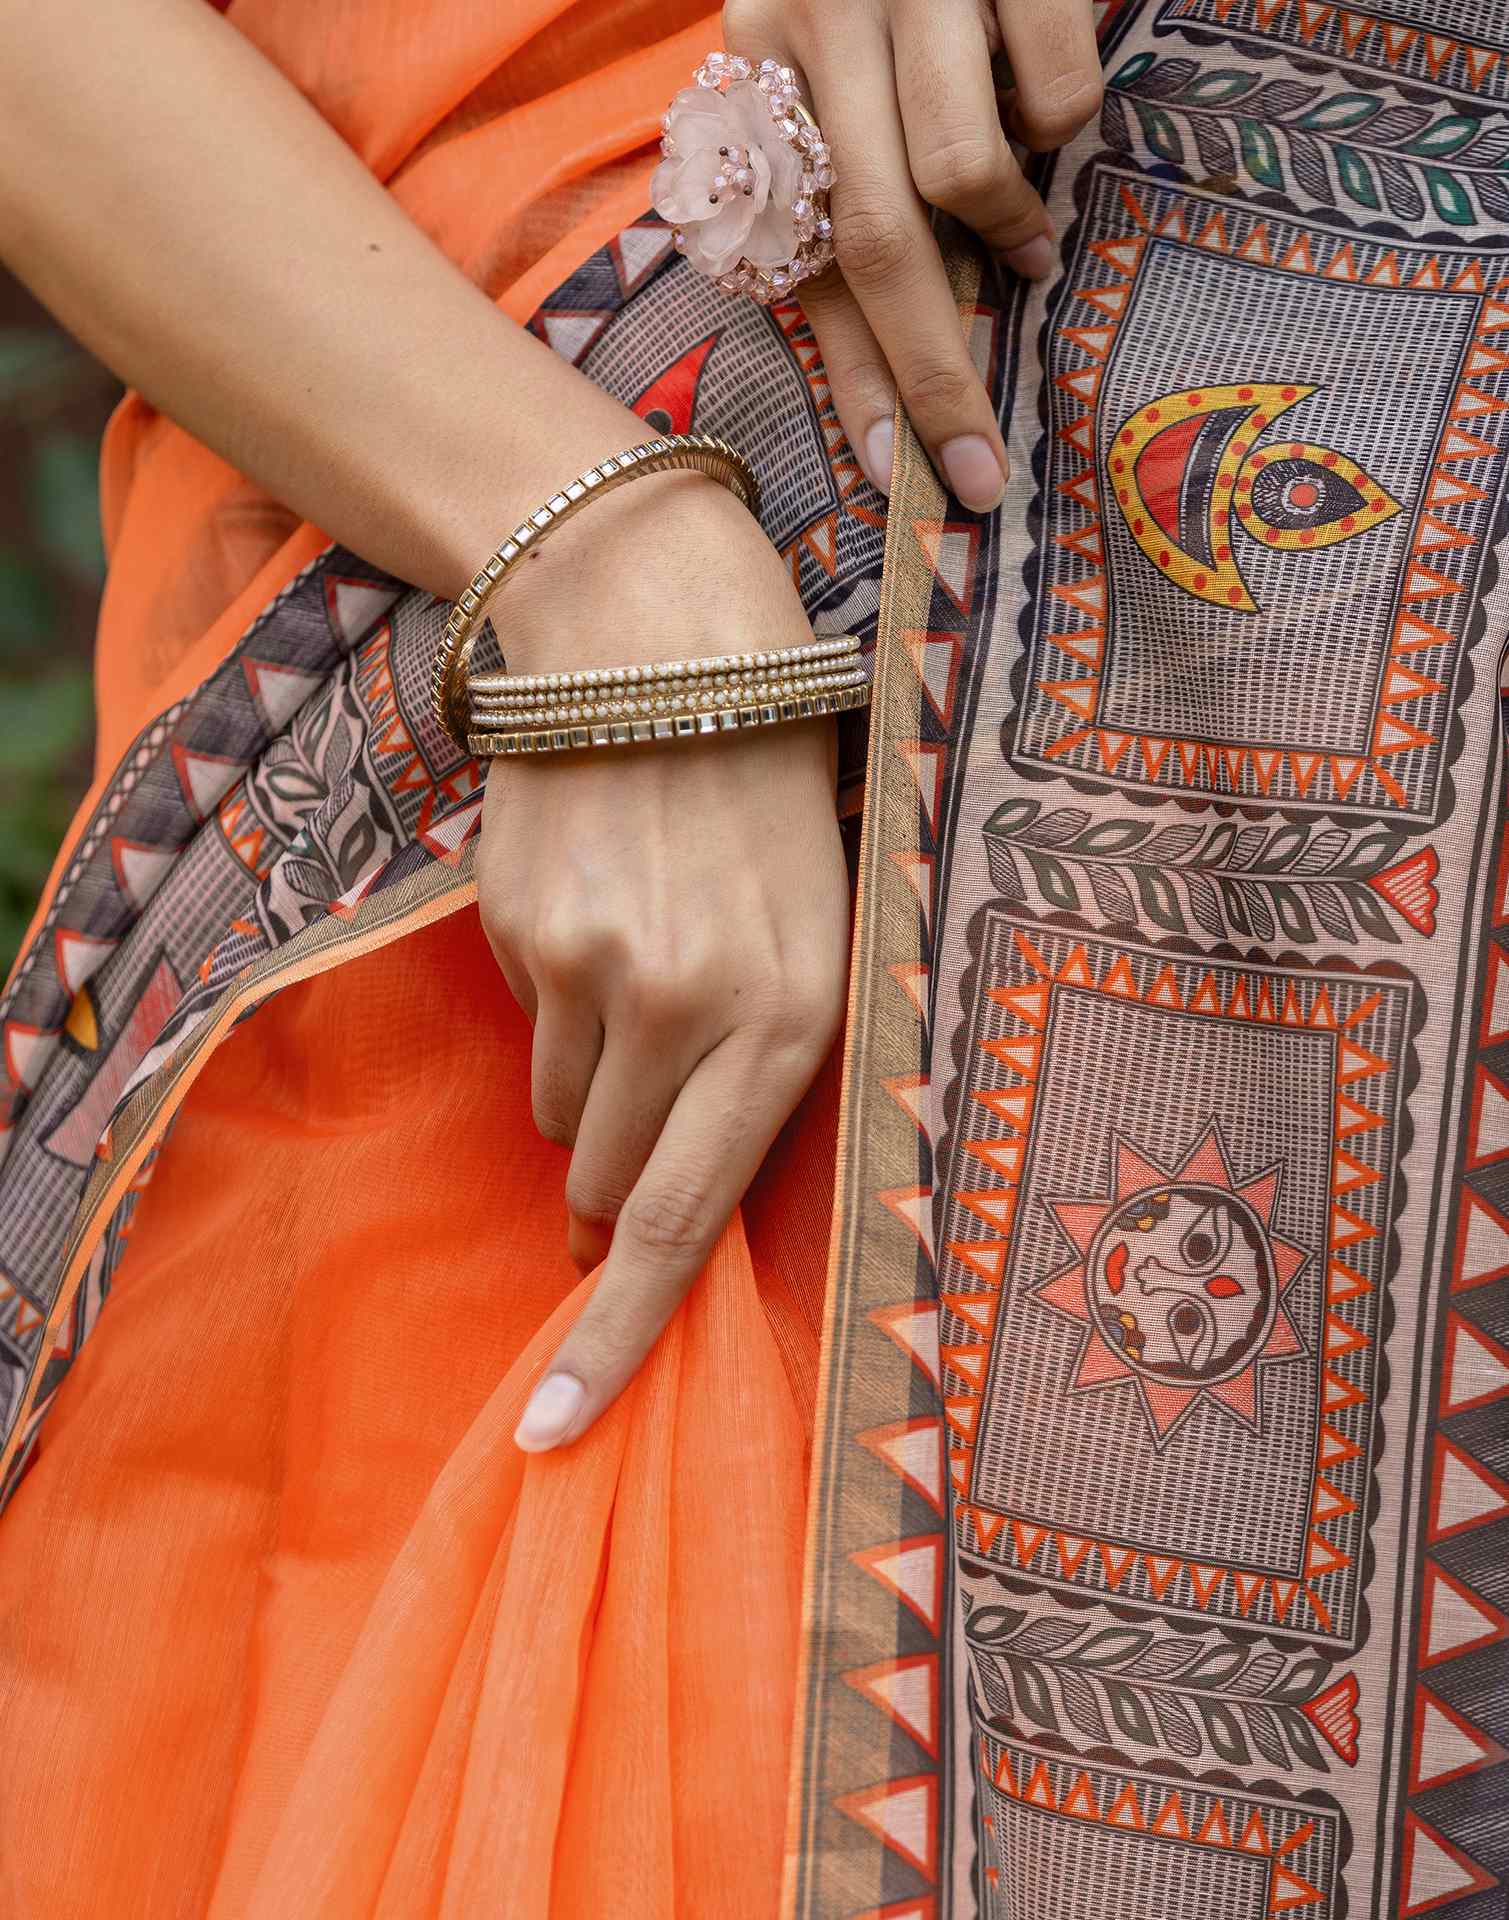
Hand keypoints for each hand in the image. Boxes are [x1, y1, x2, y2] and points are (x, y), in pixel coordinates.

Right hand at [475, 477, 850, 1450]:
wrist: (664, 639)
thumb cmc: (777, 800)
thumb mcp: (825, 933)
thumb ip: (765, 1071)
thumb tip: (651, 1204)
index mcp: (791, 1021)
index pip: (682, 1222)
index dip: (615, 1338)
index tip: (557, 1430)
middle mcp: (687, 1007)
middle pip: (603, 1184)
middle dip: (610, 1187)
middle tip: (641, 1114)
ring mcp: (590, 967)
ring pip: (560, 1113)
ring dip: (590, 1086)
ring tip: (641, 973)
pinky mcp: (517, 927)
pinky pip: (525, 1026)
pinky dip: (558, 1004)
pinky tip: (600, 913)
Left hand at [722, 0, 1100, 509]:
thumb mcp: (819, 51)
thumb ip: (834, 178)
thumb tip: (883, 355)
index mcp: (759, 61)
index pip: (801, 248)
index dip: (851, 374)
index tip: (895, 472)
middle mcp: (819, 21)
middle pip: (877, 242)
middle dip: (934, 373)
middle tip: (982, 469)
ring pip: (963, 168)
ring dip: (1008, 231)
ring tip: (1029, 247)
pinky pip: (1055, 88)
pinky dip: (1061, 122)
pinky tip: (1037, 94)